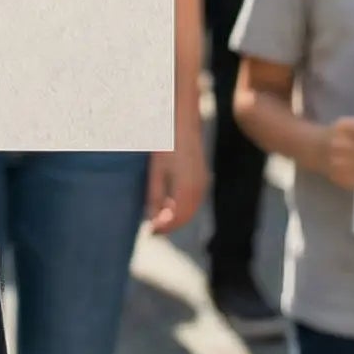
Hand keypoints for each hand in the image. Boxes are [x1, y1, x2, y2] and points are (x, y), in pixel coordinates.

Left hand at [146, 110, 208, 233]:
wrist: (182, 121)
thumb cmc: (165, 143)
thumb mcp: (156, 169)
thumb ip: (156, 195)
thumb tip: (154, 217)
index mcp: (187, 189)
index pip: (176, 218)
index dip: (164, 227)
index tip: (150, 232)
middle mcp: (199, 189)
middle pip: (185, 216)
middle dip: (170, 225)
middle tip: (153, 230)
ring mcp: (203, 183)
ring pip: (191, 209)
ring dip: (177, 217)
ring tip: (159, 219)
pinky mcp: (202, 177)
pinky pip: (194, 200)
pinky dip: (182, 207)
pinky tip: (169, 204)